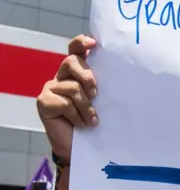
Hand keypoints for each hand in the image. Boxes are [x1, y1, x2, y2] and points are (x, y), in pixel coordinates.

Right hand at [36, 35, 97, 164]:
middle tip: (96, 92)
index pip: (76, 50)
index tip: (94, 43)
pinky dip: (76, 115)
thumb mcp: (104, 101)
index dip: (82, 43)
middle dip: (86, 75)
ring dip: (86, 106)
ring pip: (72, 87)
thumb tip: (125, 74)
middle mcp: (63, 77)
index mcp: (78, 72)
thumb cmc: (96, 122)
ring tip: (92, 119)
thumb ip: (106, 86)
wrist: (83, 147)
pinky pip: (64, 103)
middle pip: (71, 61)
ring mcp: (52, 88)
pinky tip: (80, 124)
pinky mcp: (44, 101)